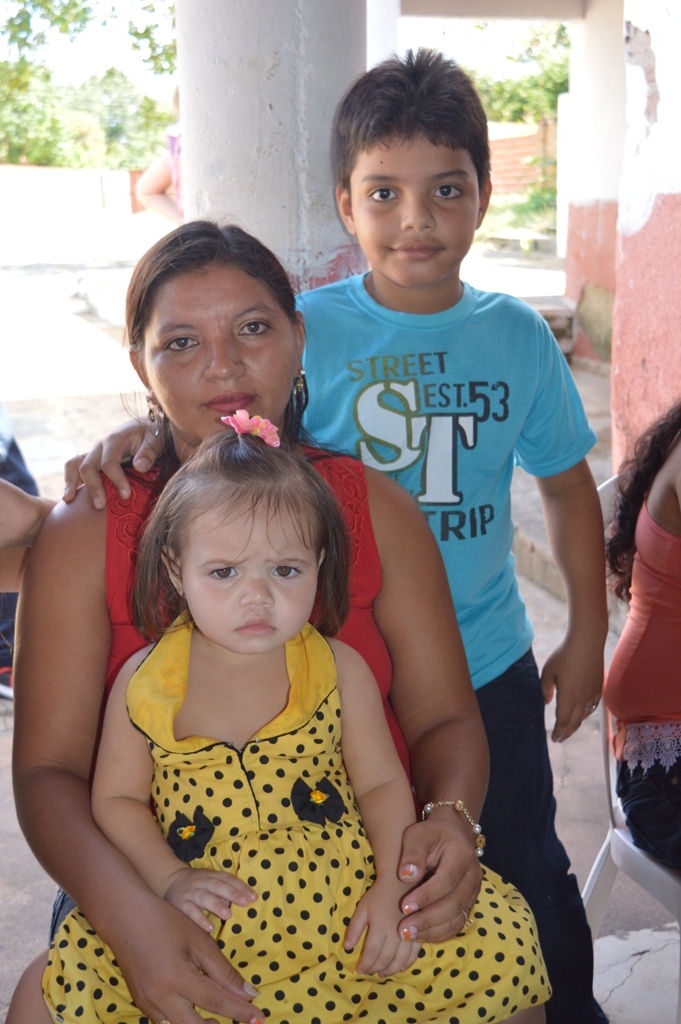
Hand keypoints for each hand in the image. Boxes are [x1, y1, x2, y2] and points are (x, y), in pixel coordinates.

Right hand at [63, 418, 162, 508]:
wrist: (148, 427)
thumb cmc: (154, 434)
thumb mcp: (157, 439)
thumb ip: (149, 452)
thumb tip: (139, 467)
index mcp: (116, 439)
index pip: (109, 462)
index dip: (116, 480)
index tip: (126, 496)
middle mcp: (101, 446)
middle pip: (88, 466)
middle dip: (93, 487)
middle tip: (101, 506)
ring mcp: (95, 453)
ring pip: (75, 465)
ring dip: (71, 482)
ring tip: (69, 500)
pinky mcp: (93, 460)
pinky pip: (75, 468)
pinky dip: (70, 481)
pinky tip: (70, 498)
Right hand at [106, 891, 261, 1023]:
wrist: (125, 917)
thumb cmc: (166, 922)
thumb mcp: (199, 942)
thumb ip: (223, 971)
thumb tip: (248, 994)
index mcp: (177, 978)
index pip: (216, 1003)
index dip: (240, 1011)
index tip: (259, 1018)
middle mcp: (159, 997)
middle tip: (242, 1021)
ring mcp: (147, 1003)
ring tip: (218, 1017)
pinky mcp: (141, 1003)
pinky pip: (165, 1020)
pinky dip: (182, 1018)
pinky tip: (194, 1009)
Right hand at [164, 866, 256, 932]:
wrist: (169, 881)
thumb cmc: (197, 885)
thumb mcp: (210, 882)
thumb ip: (224, 892)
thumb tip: (242, 902)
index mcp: (211, 875)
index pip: (228, 878)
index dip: (241, 886)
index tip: (254, 897)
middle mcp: (201, 881)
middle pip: (218, 886)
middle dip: (232, 893)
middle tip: (245, 903)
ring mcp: (190, 892)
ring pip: (204, 897)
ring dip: (216, 906)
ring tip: (228, 915)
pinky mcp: (179, 904)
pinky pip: (190, 911)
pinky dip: (199, 919)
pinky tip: (209, 928)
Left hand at [344, 881, 420, 976]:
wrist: (400, 881)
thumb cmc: (379, 894)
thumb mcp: (363, 908)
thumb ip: (354, 928)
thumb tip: (347, 948)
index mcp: (380, 926)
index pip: (371, 953)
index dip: (365, 964)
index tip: (359, 970)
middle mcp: (396, 933)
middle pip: (385, 959)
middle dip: (376, 969)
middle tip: (369, 972)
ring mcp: (410, 934)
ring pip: (400, 960)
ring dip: (390, 970)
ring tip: (382, 973)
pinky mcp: (420, 933)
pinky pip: (414, 954)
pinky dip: (406, 964)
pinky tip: (400, 967)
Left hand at [394, 814, 481, 943]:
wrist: (452, 835)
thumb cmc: (431, 835)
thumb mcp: (418, 834)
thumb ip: (413, 853)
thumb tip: (407, 876)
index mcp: (462, 856)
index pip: (447, 881)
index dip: (426, 896)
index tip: (404, 906)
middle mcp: (473, 877)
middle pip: (454, 904)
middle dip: (428, 919)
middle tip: (404, 929)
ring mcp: (473, 893)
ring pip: (457, 919)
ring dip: (433, 930)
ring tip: (408, 935)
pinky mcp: (468, 904)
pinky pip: (457, 924)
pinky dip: (439, 933)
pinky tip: (419, 936)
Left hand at [541, 633, 603, 742]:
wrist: (587, 642)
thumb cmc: (564, 655)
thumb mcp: (548, 671)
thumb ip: (545, 689)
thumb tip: (546, 703)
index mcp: (568, 696)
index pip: (563, 721)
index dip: (558, 732)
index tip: (554, 739)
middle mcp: (582, 698)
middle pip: (575, 723)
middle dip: (567, 733)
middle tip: (560, 739)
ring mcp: (592, 693)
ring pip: (585, 715)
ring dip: (576, 724)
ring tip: (569, 728)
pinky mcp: (599, 687)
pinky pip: (592, 706)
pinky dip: (586, 714)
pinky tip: (582, 713)